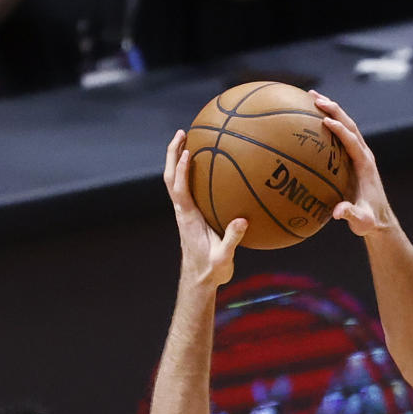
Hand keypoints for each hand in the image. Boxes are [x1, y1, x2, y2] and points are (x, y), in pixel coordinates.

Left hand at [163, 131, 246, 287]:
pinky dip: (188, 171)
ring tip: (187, 139)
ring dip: (177, 159)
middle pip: (170, 178)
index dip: (182, 170)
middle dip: (174, 154)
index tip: (189, 151)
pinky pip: (185, 188)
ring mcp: (183, 213)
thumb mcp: (223, 258)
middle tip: (182, 133)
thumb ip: (232, 240)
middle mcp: (182, 212)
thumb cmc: (211, 270)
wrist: (198, 280)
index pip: (180, 189)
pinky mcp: (188, 215)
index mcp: (188, 219)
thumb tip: (242, 221)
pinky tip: (201, 163)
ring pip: (174, 181)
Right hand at [309, 91, 391, 236]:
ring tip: (313, 97)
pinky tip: (315, 118)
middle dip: (333, 109)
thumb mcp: (361, 221)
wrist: (380, 220)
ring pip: (347, 126)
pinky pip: (343, 136)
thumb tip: (337, 212)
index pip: (352, 141)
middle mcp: (364, 155)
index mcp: (365, 165)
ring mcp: (360, 155)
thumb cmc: (369, 221)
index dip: (339, 130)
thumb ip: (350, 214)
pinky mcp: (355, 158)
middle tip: (314, 97)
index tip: (324, 120)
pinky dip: (331, 123)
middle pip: (350, 124)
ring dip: (332, 110)